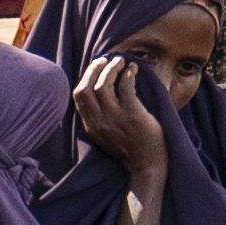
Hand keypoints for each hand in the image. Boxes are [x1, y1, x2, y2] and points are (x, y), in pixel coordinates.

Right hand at [72, 53, 169, 180]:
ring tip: (122, 62)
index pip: (78, 96)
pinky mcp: (132, 115)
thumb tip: (99, 92)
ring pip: (103, 85)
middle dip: (95, 69)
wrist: (148, 165)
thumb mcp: (106, 135)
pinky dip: (129, 73)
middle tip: (106, 59)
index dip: (86, 77)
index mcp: (91, 126)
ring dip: (112, 68)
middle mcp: (99, 122)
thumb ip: (99, 118)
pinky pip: (126, 87)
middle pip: (86, 88)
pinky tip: (134, 69)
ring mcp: (114, 118)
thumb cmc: (131, 148)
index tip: (96, 67)